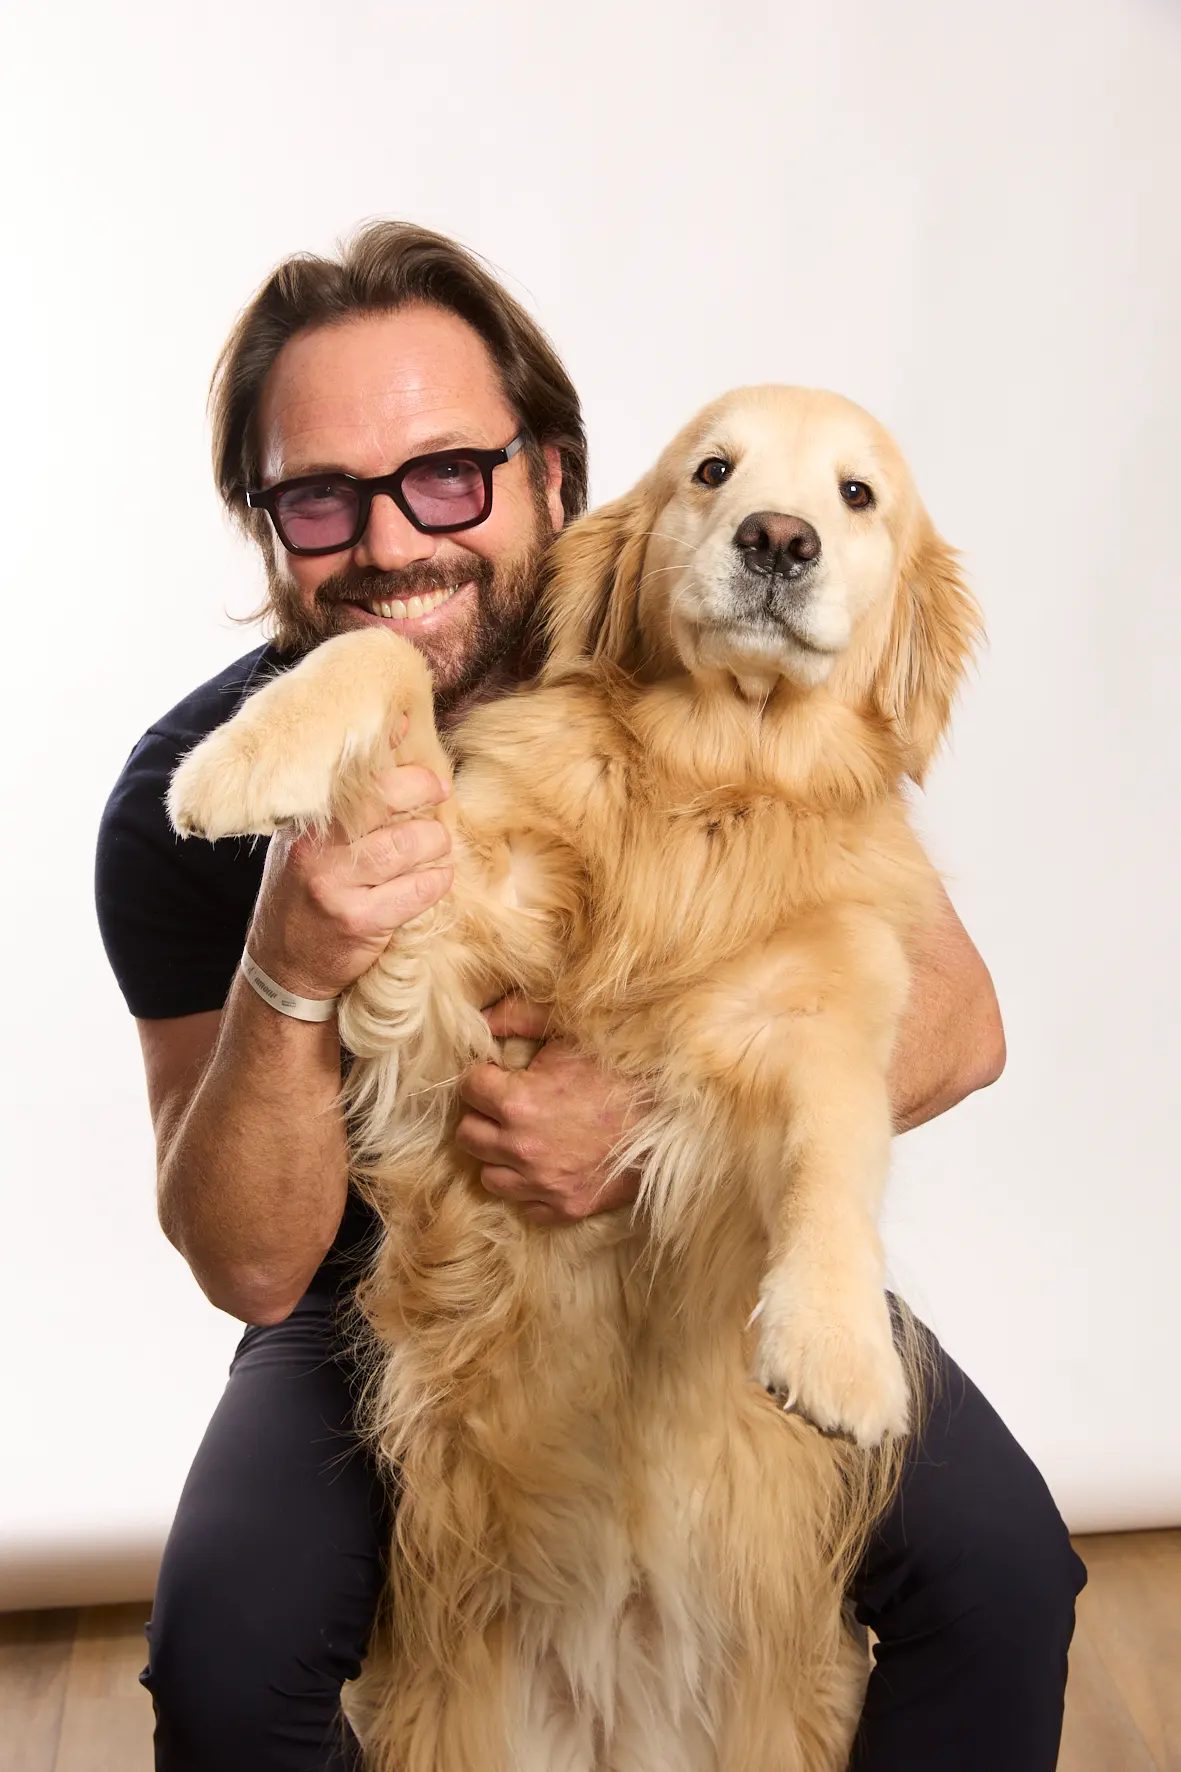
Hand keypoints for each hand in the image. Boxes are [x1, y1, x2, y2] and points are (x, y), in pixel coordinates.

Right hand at [247, 727, 452, 1000]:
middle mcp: (314, 847)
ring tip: (435, 845)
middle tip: (440, 793)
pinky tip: (435, 881)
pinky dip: (436, 882)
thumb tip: (399, 725)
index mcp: (304, 820)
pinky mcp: (359, 920)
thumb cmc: (306, 889)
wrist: (283, 964)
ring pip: (410, 843)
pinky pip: (419, 889)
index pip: (355, 772)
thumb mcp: (312, 837)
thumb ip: (349, 792)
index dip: (398, 760)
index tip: (424, 764)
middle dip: (424, 790)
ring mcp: (335, 884)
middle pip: (385, 797)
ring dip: (435, 842)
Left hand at [456, 998, 641, 1225]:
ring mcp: (543, 1183)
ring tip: (524, 1136)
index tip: (501, 1075)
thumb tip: (483, 1017)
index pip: (468, 1088)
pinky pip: (524, 1204)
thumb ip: (519, 1017)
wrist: (673, 1116)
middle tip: (508, 1104)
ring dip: (500, 1155)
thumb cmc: (622, 1070)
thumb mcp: (570, 1033)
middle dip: (483, 1116)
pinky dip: (529, 1187)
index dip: (485, 1077)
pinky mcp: (566, 1207)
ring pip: (489, 1175)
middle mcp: (521, 1148)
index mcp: (517, 1101)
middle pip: (467, 1135)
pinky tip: (546, 1164)